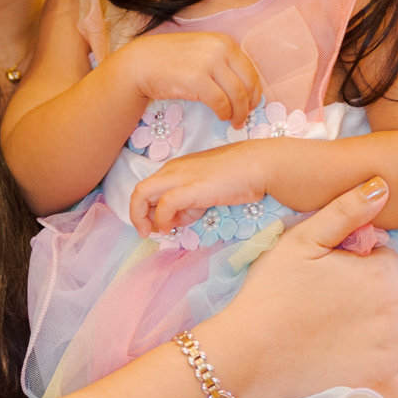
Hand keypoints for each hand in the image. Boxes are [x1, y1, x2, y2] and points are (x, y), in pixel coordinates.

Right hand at [123, 30, 260, 130]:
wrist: (141, 62)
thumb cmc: (171, 60)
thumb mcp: (202, 52)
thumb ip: (223, 63)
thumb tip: (244, 87)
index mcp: (224, 42)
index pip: (250, 69)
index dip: (254, 90)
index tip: (252, 103)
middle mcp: (220, 49)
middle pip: (248, 83)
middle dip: (250, 104)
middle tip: (245, 116)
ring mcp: (209, 63)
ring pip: (237, 94)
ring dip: (239, 112)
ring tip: (234, 121)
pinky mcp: (197, 80)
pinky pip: (220, 102)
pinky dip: (224, 113)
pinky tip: (221, 116)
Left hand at [130, 142, 269, 235]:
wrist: (259, 165)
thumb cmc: (239, 175)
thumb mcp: (207, 189)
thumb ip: (190, 202)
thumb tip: (178, 218)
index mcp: (177, 168)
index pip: (150, 188)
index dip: (148, 209)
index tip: (160, 224)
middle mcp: (173, 169)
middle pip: (139, 191)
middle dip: (138, 214)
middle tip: (148, 232)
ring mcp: (179, 177)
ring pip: (141, 194)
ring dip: (141, 217)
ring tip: (156, 232)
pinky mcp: (189, 188)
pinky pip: (164, 206)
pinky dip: (162, 220)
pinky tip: (171, 228)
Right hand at [203, 180, 397, 397]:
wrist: (253, 351)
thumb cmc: (272, 291)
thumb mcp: (301, 239)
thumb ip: (345, 210)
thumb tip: (383, 185)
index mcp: (378, 272)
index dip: (393, 253)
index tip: (382, 255)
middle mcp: (394, 309)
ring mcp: (390, 350)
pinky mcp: (379, 383)